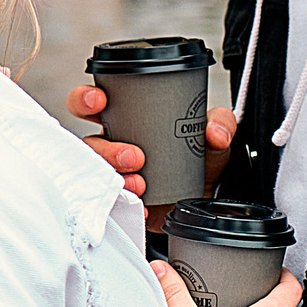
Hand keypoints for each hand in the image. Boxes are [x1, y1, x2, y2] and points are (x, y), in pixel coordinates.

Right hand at [68, 85, 237, 231]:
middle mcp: (114, 146)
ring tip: (141, 183)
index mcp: (126, 120)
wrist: (207, 196)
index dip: (86, 100)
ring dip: (114, 178)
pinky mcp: (121, 202)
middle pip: (88, 142)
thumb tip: (215, 132)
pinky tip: (142, 206)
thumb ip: (221, 123)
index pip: (93, 104)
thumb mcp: (213, 136)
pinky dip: (124, 205)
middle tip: (134, 157)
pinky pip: (111, 204)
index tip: (99, 101)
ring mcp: (115, 176)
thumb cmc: (200, 157)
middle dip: (103, 149)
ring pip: (95, 175)